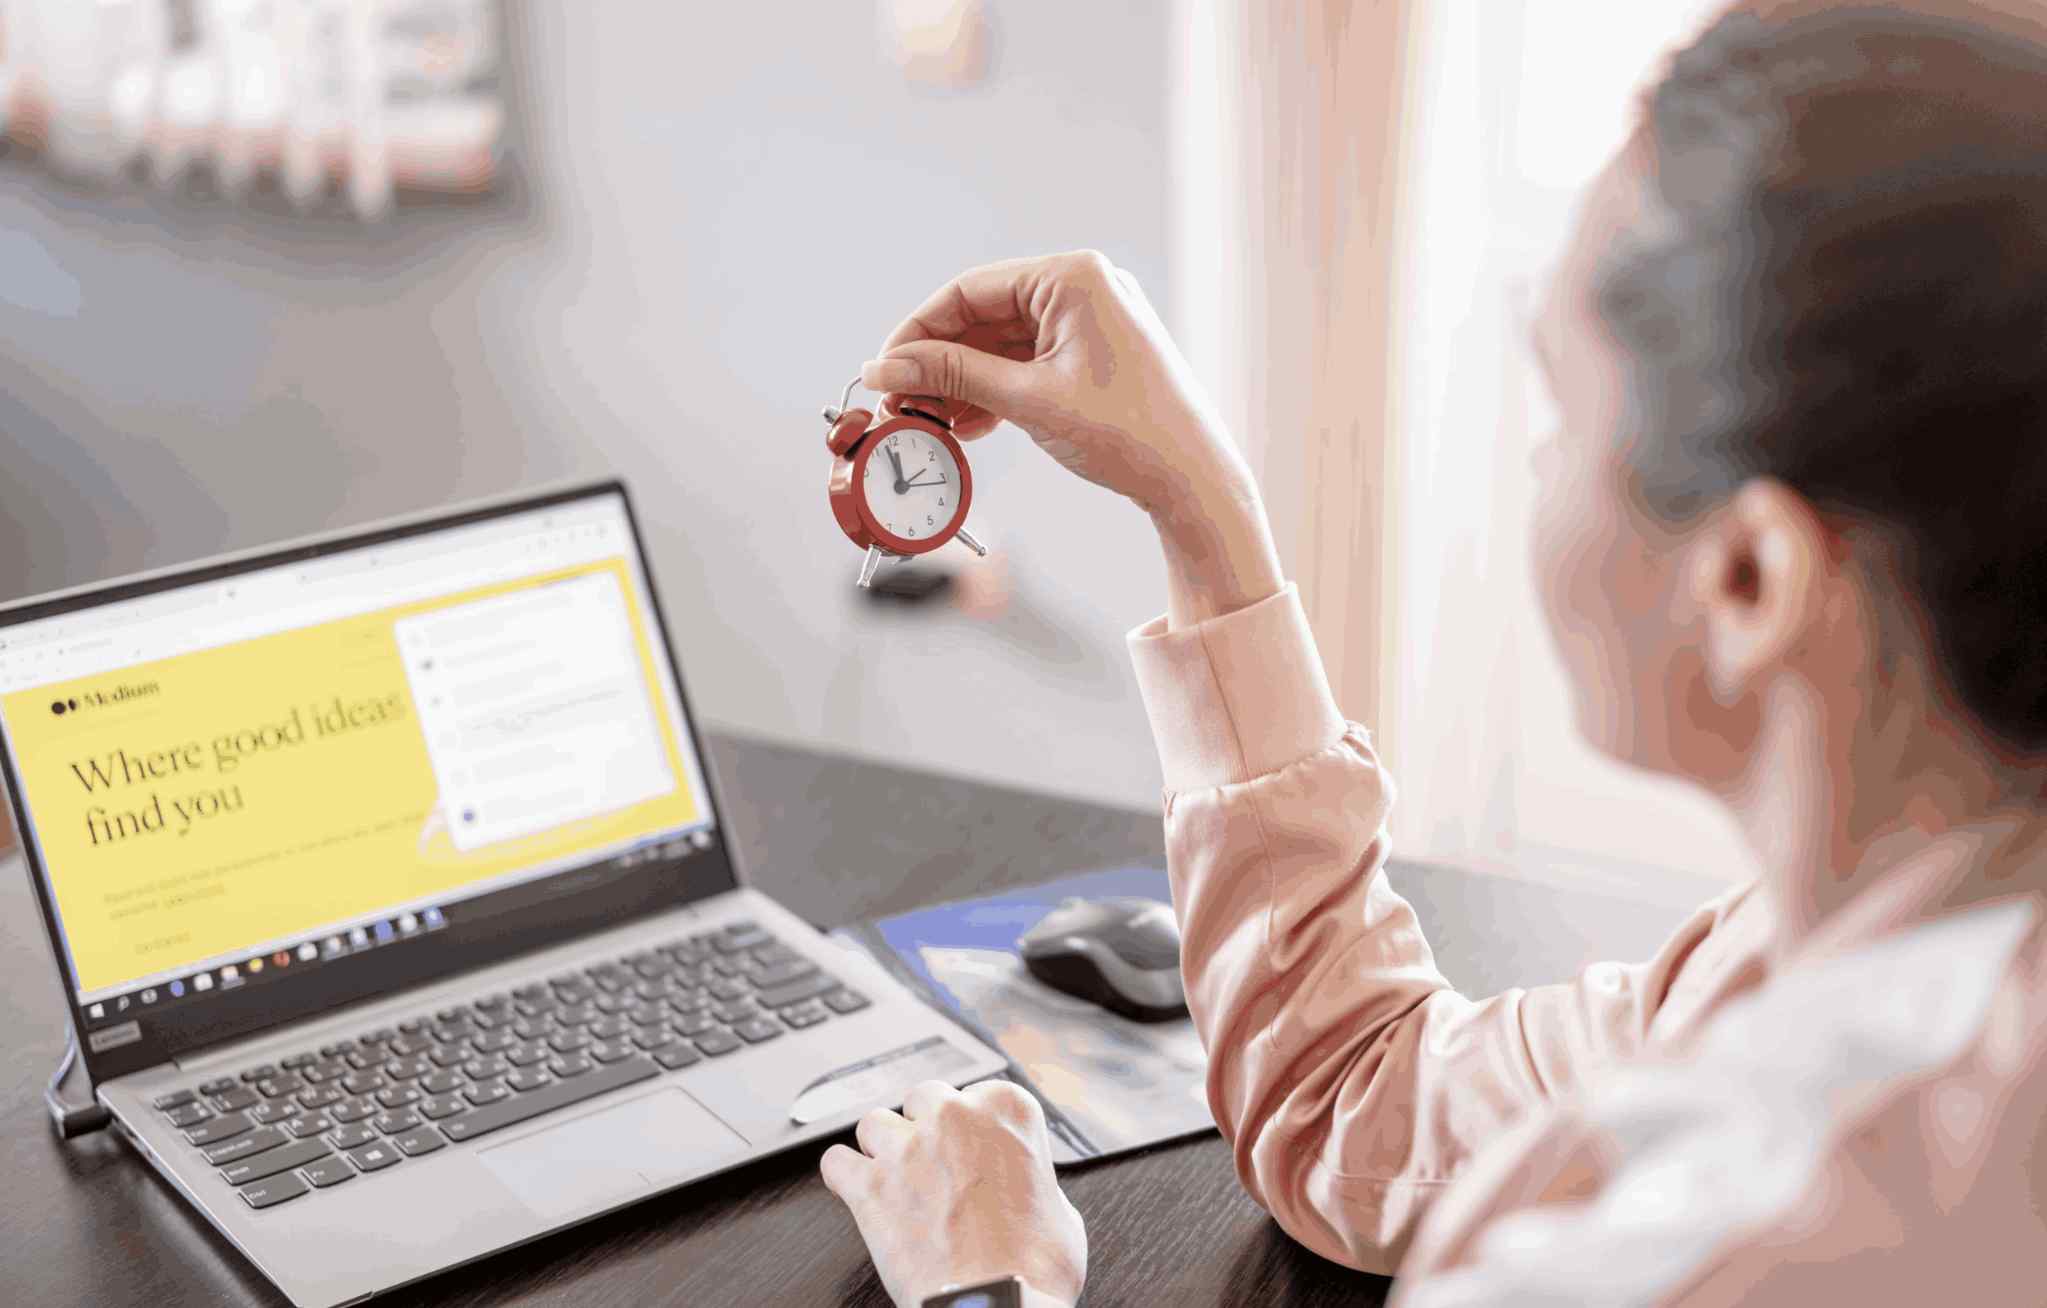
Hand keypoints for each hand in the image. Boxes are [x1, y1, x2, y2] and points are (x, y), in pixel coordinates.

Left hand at [820, 1079, 1085, 1307]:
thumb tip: (1023, 1188)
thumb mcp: (1060, 1208)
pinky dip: (844, 1176)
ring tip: (895, 1179)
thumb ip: (1032, 1179)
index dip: (973, 1127)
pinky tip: (857, 1189)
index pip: (979, 1092)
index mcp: (1007, 1110)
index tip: (973, 1149)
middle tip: (935, 1166)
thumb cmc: (1034, 1266)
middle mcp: (954, 1117)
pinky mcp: (870, 1186)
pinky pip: (836, 1162)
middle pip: (923, 1098)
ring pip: (875, 1123)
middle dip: (926, 1128)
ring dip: (882, 1148)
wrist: (996, 1304)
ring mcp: (907, 1149)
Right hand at [862, 251, 1283, 625]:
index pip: (971, 290)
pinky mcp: (1092, 353)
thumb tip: (885, 366)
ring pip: (1001, 344)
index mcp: (1073, 277)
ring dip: (962, 382)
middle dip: (939, 362)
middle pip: (983, 316)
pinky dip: (994, 391)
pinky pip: (1027, 362)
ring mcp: (1090, 320)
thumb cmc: (1126, 434)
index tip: (882, 367)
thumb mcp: (1028, 401)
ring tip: (928, 421)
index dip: (918, 330)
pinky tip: (965, 426)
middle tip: (899, 401)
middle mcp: (1083, 286)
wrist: (1193, 480)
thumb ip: (953, 376)